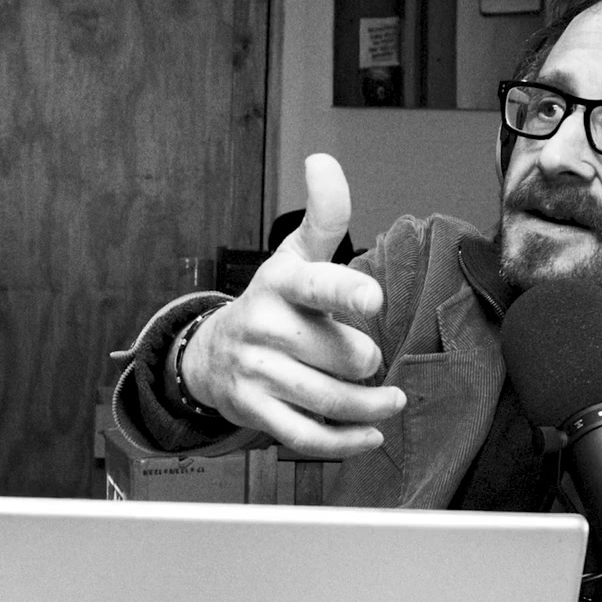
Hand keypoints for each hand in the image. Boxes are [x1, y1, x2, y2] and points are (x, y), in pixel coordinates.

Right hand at [177, 154, 405, 456]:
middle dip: (367, 361)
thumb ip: (324, 216)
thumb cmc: (274, 303)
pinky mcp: (253, 409)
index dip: (346, 290)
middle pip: (342, 354)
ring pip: (330, 399)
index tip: (374, 299)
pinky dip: (344, 442)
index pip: (317, 283)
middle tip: (368, 359)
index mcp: (282, 282)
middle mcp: (265, 325)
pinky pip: (306, 435)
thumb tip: (322, 159)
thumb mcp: (295, 256)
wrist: (211, 352)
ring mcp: (256, 371)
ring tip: (390, 403)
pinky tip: (369, 436)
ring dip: (372, 407)